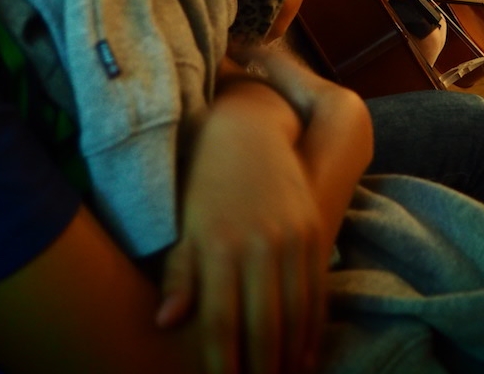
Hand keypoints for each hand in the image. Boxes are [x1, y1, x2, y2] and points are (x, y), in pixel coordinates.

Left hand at [157, 81, 326, 373]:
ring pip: (296, 311)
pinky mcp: (313, 230)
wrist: (247, 133)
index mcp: (219, 245)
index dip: (223, 362)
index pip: (222, 321)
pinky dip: (314, 326)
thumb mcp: (186, 226)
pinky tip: (307, 354)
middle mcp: (259, 243)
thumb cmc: (205, 185)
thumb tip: (166, 322)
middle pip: (264, 324)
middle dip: (262, 368)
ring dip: (291, 355)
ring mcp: (291, 237)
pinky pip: (317, 289)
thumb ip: (180, 274)